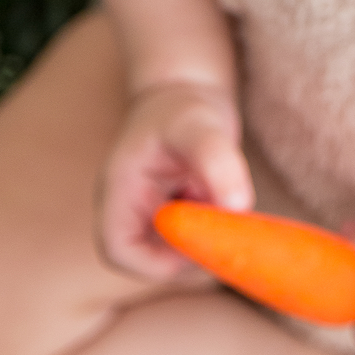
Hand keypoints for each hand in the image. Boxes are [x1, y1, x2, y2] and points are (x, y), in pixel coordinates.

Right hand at [99, 81, 253, 277]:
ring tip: (218, 196)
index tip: (202, 239)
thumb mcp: (200, 125)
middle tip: (226, 224)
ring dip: (206, 238)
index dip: (161, 260)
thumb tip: (237, 206)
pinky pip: (191, 244)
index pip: (120, 251)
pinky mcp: (170, 222)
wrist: (186, 93)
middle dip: (193, 251)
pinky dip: (213, 230)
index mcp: (117, 192)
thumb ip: (216, 161)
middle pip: (150, 261)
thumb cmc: (184, 107)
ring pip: (176, 256)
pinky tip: (222, 199)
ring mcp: (147, 219)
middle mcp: (126, 212)